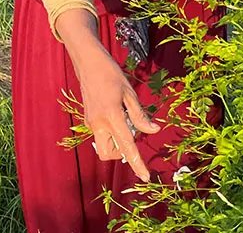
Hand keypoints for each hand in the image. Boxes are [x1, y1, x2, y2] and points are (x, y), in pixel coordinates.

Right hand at [58, 12, 160, 180]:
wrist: (88, 64)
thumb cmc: (112, 74)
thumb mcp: (130, 93)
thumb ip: (140, 115)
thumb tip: (154, 131)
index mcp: (112, 116)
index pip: (127, 145)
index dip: (137, 163)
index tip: (145, 177)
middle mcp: (99, 124)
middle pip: (109, 153)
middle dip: (122, 152)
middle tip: (132, 131)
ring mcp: (91, 123)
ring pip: (103, 146)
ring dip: (116, 142)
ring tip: (124, 118)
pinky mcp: (88, 120)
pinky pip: (101, 135)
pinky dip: (111, 132)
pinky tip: (116, 112)